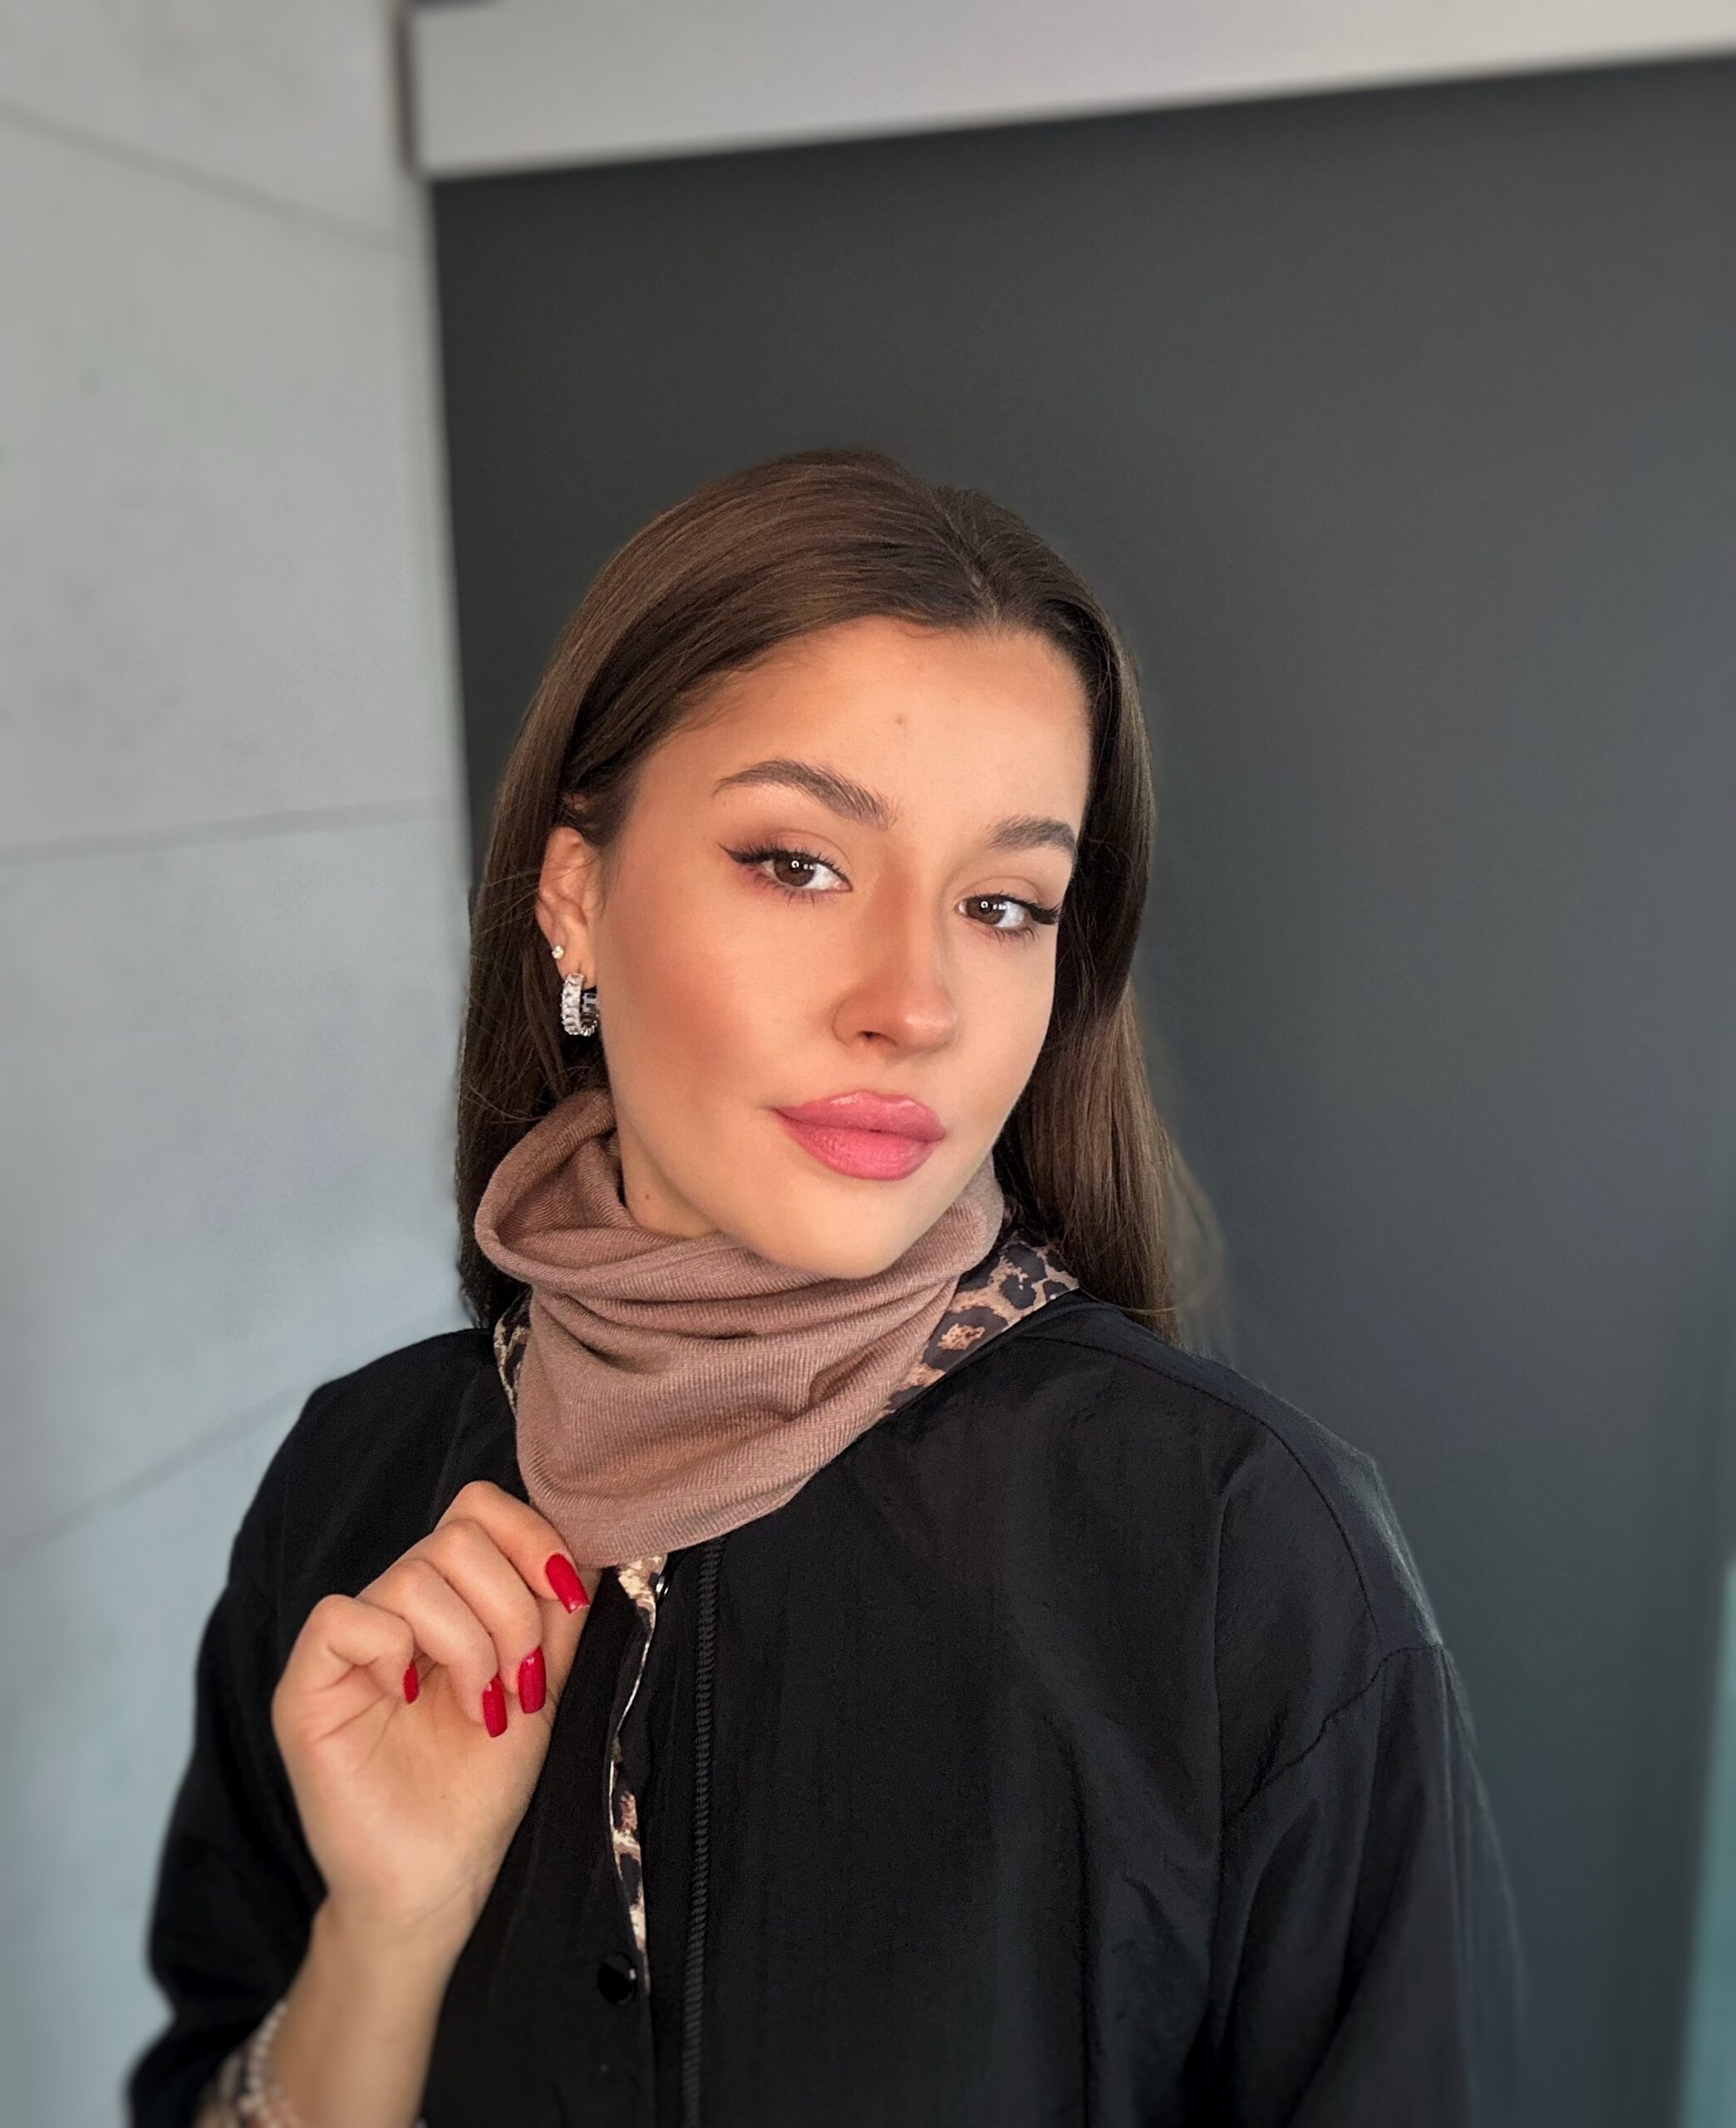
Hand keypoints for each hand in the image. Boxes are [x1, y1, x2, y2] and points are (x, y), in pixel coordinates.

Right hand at [270, 1480, 598, 1958]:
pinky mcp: (306, 1687)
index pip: (478, 1508)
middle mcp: (394, 1609)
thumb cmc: (483, 1789)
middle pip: (456, 1534)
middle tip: (519, 1682)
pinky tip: (411, 1697)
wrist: (440, 1882)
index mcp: (450, 1600)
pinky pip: (343, 1617)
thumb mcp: (541, 1685)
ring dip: (470, 1642)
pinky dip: (394, 1650)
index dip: (531, 1538)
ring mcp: (347, 1646)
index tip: (568, 1601)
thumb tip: (588, 1543)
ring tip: (480, 1707)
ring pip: (412, 1575)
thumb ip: (557, 1614)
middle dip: (512, 1607)